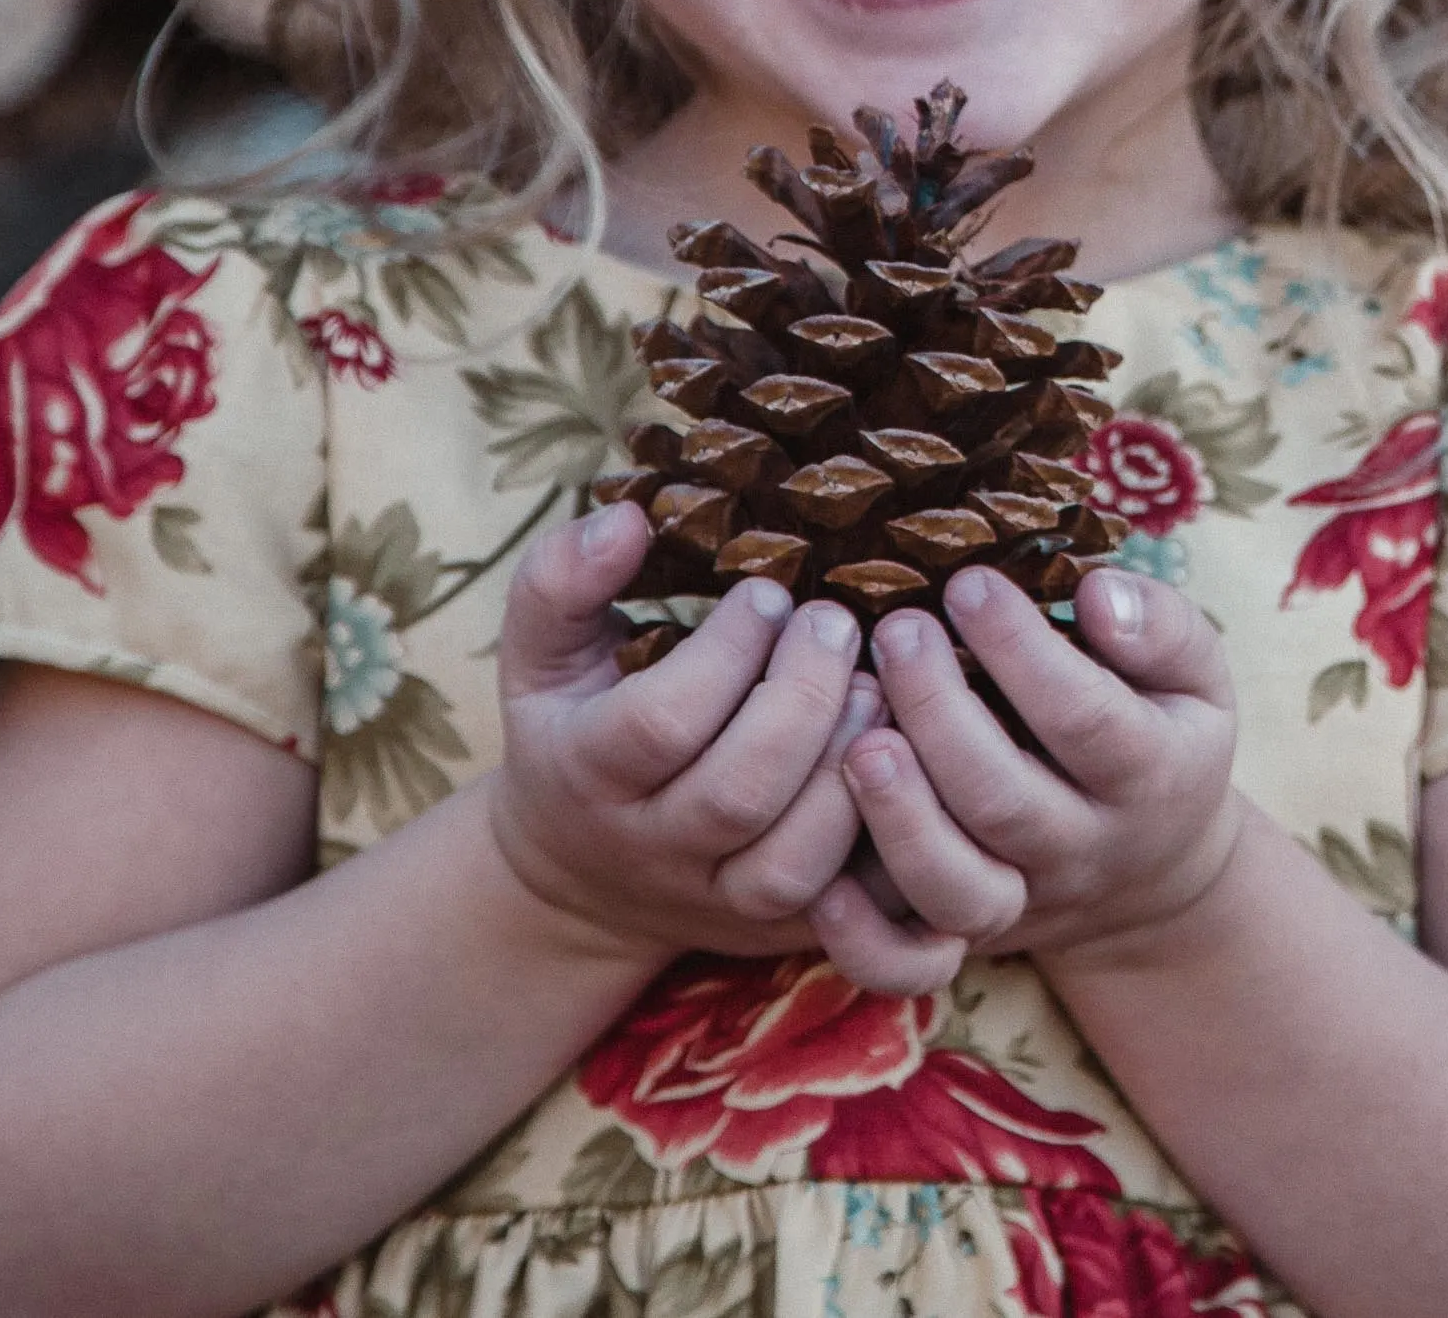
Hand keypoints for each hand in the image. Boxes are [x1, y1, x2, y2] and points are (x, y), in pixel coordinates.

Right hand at [487, 502, 961, 983]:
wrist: (580, 879)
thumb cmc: (575, 733)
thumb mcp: (540, 658)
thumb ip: (561, 582)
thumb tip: (627, 517)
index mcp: (587, 777)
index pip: (656, 726)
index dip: (722, 656)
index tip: (768, 593)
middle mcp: (654, 851)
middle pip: (737, 795)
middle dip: (802, 700)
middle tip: (838, 625)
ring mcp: (721, 902)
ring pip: (796, 863)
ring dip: (850, 769)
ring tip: (879, 689)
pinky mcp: (782, 929)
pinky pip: (850, 908)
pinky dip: (891, 839)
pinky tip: (907, 757)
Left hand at [820, 565, 1240, 984]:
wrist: (1154, 870)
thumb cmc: (1157, 733)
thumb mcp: (1195, 676)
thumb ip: (1161, 627)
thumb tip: (1093, 594)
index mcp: (1148, 776)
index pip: (1083, 716)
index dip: (1021, 650)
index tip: (969, 583)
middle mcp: (1082, 850)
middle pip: (1003, 801)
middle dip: (940, 712)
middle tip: (897, 630)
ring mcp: (1019, 902)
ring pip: (952, 887)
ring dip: (898, 815)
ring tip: (858, 735)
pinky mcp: (963, 939)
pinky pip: (906, 964)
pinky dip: (860, 936)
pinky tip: (826, 874)